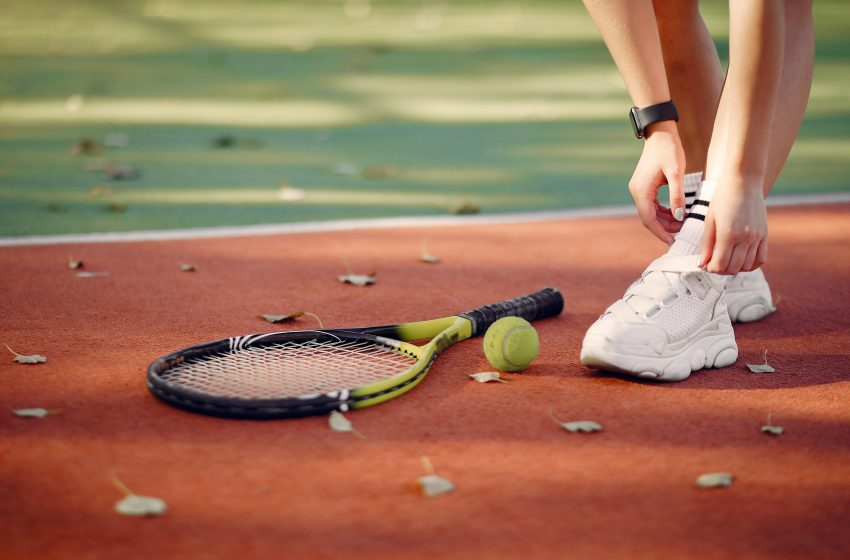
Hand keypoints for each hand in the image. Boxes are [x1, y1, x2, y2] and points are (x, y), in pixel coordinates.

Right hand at [628, 121, 686, 243]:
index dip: (661, 232)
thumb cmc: (669, 150)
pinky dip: (663, 212)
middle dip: (664, 228)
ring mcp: (639, 189)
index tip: (673, 242)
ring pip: (650, 212)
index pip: (649, 219)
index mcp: (641, 191)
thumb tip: (679, 217)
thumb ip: (677, 196)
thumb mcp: (676, 173)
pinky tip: (676, 213)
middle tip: (682, 233)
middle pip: (649, 218)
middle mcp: (636, 192)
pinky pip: (652, 205)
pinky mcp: (644, 186)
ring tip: (682, 224)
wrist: (660, 132)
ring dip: (665, 220)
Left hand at [700, 175, 767, 274]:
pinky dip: (750, 264)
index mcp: (728, 234)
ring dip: (735, 268)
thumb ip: (706, 244)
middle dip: (721, 270)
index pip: (719, 264)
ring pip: (747, 266)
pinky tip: (741, 259)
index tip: (705, 264)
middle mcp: (745, 238)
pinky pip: (761, 258)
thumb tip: (701, 264)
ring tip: (726, 260)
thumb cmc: (722, 198)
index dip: (710, 268)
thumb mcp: (709, 220)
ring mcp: (757, 237)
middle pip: (733, 268)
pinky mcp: (765, 234)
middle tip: (714, 263)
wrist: (744, 181)